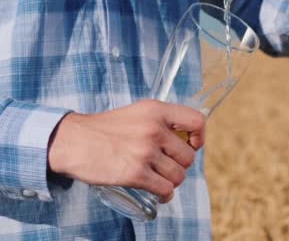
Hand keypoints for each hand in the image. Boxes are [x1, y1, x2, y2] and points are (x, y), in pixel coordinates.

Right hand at [48, 100, 205, 202]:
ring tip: (161, 178)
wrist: (73, 141)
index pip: (197, 121)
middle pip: (189, 156)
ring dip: (172, 181)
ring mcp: (145, 152)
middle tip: (167, 165)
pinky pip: (165, 189)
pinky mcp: (135, 174)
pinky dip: (165, 194)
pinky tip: (160, 192)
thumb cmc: (106, 128)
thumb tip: (188, 137)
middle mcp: (154, 129)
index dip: (200, 137)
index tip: (192, 145)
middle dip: (181, 164)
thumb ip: (162, 120)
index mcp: (156, 111)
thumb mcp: (138, 112)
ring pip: (179, 175)